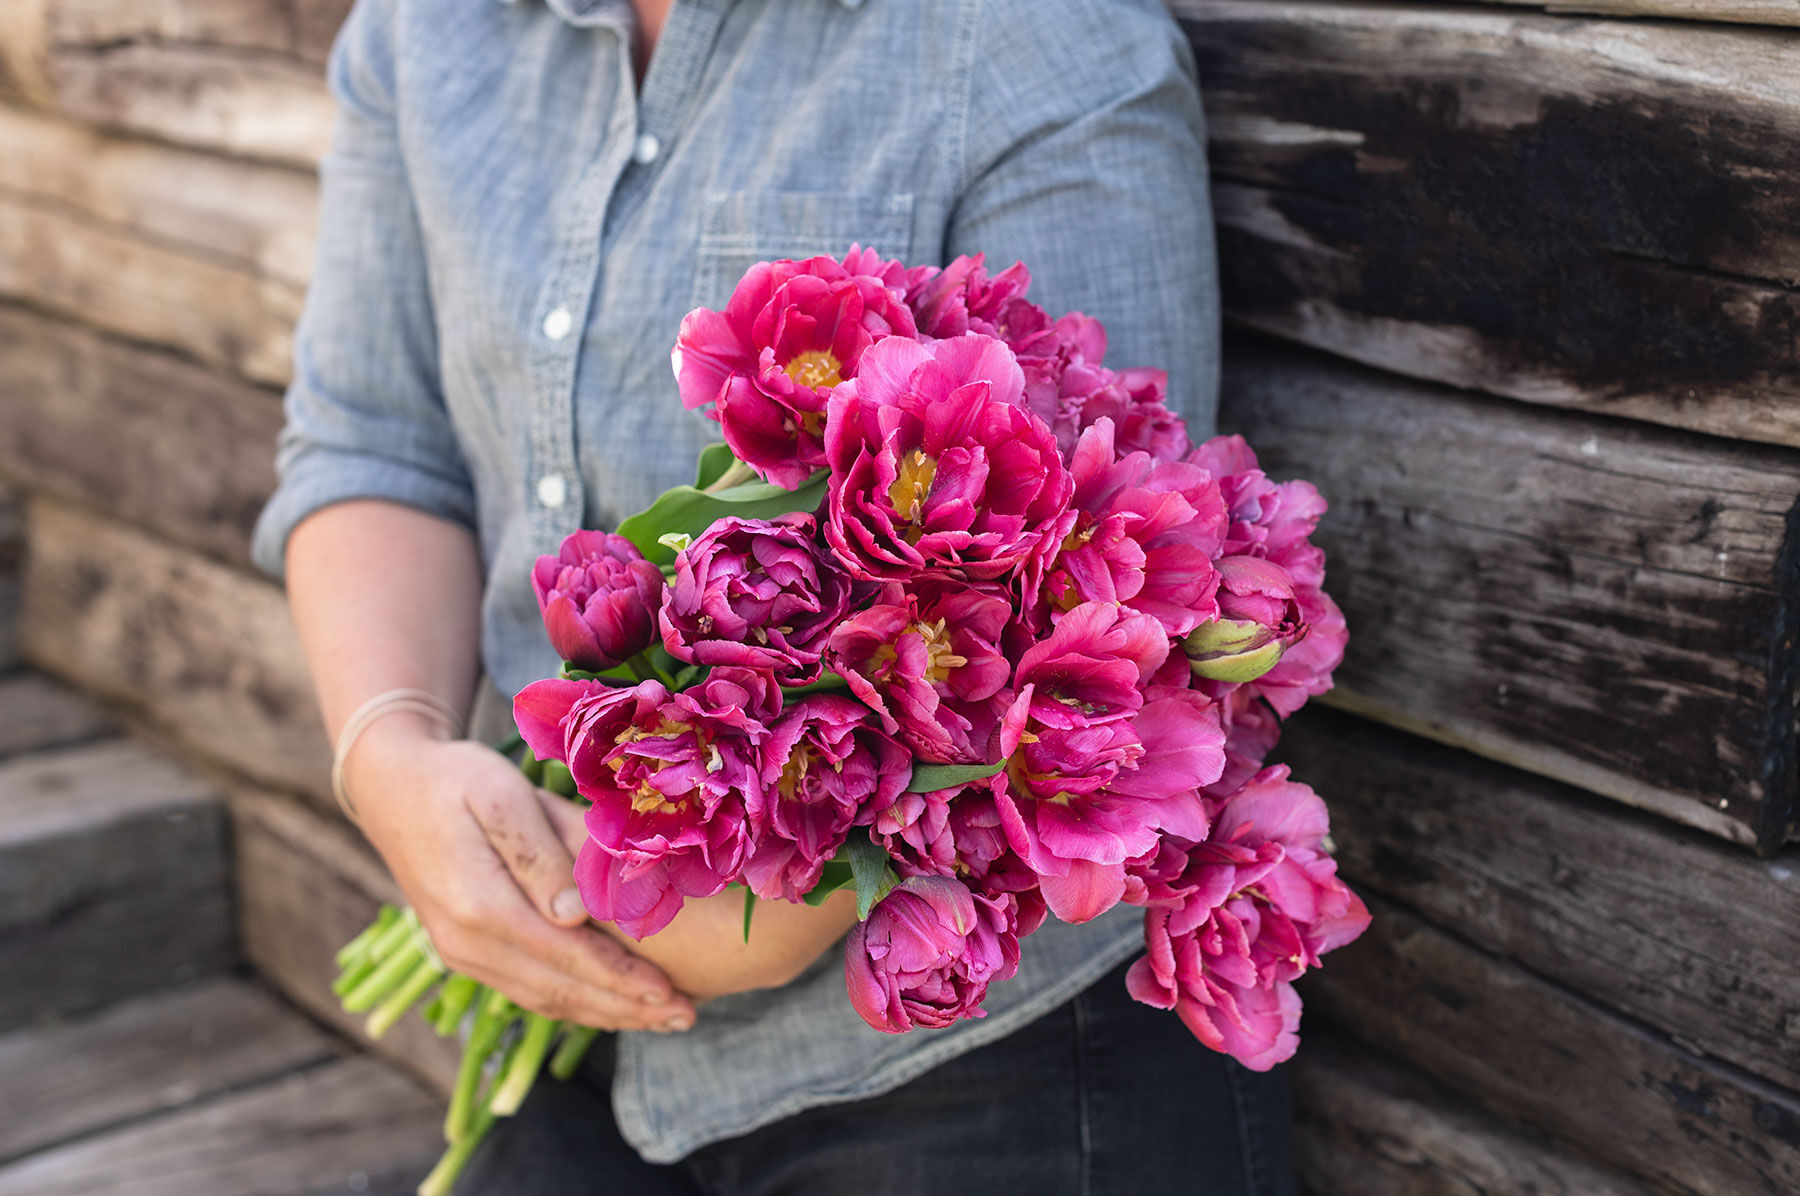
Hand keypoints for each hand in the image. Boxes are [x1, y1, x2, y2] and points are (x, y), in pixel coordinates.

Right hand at [344, 715, 695, 1031]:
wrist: (393, 789)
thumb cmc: (457, 780)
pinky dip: (573, 1004)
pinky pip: (526, 990)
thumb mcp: (502, 798)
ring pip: (544, 1000)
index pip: (567, 955)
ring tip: (661, 1019)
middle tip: (685, 1017)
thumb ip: (540, 856)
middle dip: (626, 1009)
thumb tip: (576, 916)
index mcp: (481, 904)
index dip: (622, 979)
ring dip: (605, 1015)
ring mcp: (461, 953)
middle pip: (560, 990)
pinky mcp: (464, 953)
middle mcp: (466, 943)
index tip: (672, 993)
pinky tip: (610, 1006)